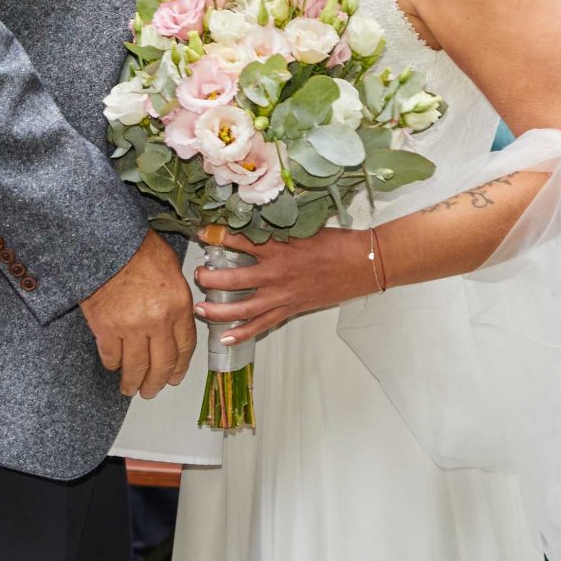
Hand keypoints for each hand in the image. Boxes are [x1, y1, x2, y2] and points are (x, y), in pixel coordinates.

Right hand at [79, 235, 195, 397]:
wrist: (107, 243)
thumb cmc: (139, 250)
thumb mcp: (173, 270)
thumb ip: (176, 301)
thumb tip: (176, 324)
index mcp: (179, 306)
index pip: (184, 347)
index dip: (180, 367)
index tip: (175, 378)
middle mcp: (158, 321)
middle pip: (162, 364)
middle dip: (157, 382)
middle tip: (152, 391)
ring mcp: (131, 327)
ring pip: (135, 366)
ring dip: (133, 382)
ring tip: (130, 389)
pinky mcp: (105, 328)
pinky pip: (110, 355)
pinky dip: (112, 364)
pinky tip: (113, 366)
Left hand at [194, 225, 373, 346]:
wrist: (362, 263)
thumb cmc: (337, 244)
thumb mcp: (304, 228)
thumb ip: (278, 230)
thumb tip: (256, 222)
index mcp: (277, 247)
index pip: (237, 240)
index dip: (215, 236)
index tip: (202, 233)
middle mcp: (274, 272)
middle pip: (230, 278)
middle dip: (208, 277)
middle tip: (197, 274)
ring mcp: (281, 295)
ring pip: (240, 307)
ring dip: (216, 309)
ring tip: (199, 308)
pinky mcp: (290, 309)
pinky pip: (261, 325)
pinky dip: (242, 333)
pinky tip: (225, 337)